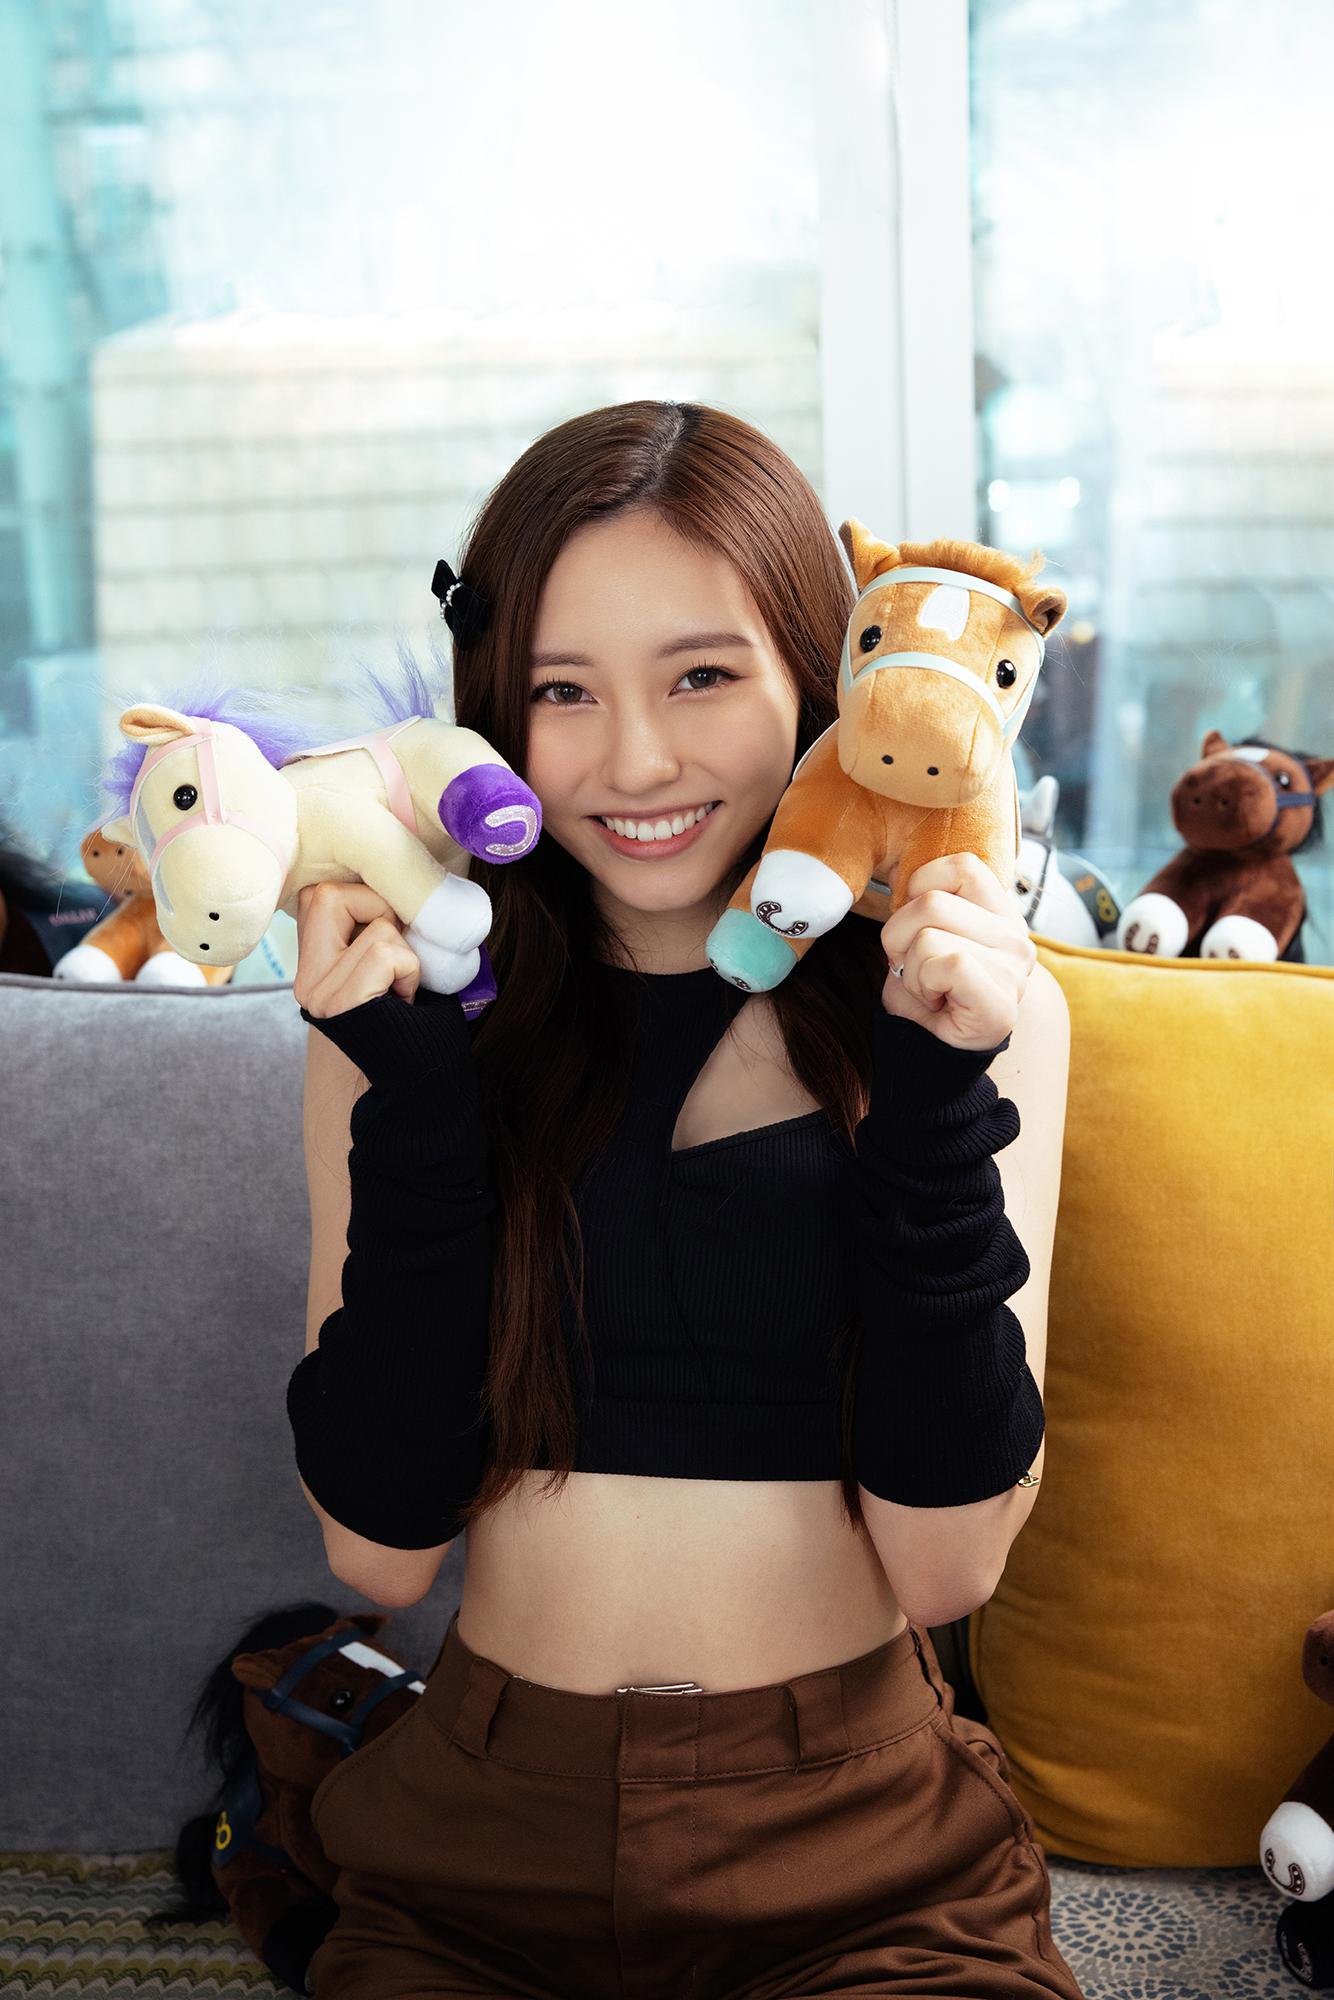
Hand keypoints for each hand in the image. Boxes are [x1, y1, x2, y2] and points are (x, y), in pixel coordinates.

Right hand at [293, 881, 420, 1018]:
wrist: (404, 1094)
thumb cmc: (404, 1020)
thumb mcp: (380, 970)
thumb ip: (370, 931)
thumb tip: (393, 885)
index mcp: (311, 964)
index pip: (319, 893)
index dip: (364, 896)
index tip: (389, 931)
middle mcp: (306, 978)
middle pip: (329, 894)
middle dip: (379, 907)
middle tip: (395, 954)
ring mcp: (318, 992)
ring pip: (377, 926)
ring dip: (405, 951)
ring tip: (401, 986)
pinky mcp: (340, 1005)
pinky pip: (385, 955)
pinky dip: (410, 970)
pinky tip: (405, 997)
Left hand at [878, 851, 1036, 1050]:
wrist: (931, 1056)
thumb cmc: (926, 994)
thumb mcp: (922, 935)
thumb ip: (924, 902)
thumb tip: (901, 877)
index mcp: (1000, 913)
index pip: (961, 866)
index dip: (920, 889)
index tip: (917, 928)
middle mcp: (1016, 935)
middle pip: (930, 901)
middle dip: (899, 937)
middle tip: (916, 969)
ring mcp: (1015, 967)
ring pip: (928, 933)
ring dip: (909, 967)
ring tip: (928, 988)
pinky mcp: (1001, 999)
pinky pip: (944, 963)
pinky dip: (921, 984)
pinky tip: (935, 1002)